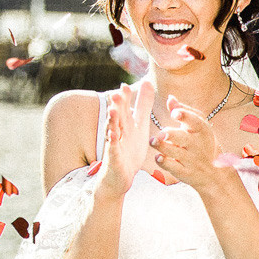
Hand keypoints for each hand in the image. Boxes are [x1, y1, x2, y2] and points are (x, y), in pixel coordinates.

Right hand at [98, 82, 152, 197]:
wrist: (120, 176)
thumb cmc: (129, 149)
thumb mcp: (138, 125)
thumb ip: (142, 104)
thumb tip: (147, 82)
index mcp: (125, 124)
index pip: (124, 108)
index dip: (125, 98)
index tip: (125, 86)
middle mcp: (118, 132)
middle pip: (117, 117)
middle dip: (117, 105)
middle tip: (117, 93)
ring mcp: (114, 145)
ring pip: (112, 131)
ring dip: (112, 121)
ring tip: (112, 111)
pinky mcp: (114, 158)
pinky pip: (113, 150)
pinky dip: (113, 143)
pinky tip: (113, 136)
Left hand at [149, 95, 234, 192]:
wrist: (214, 175)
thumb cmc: (202, 144)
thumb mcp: (198, 127)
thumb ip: (184, 111)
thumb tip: (170, 98)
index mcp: (202, 130)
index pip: (196, 121)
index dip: (185, 116)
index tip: (174, 113)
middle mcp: (198, 145)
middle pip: (183, 138)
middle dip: (170, 134)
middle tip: (160, 133)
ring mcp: (192, 160)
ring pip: (176, 152)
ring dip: (163, 147)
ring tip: (153, 141)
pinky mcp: (185, 173)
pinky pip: (174, 167)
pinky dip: (165, 162)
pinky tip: (158, 157)